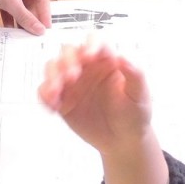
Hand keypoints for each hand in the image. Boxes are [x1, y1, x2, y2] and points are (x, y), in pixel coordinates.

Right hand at [39, 40, 154, 156]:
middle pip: (69, 52)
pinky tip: (53, 106)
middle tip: (72, 77)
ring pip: (53, 68)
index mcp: (106, 60)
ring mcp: (72, 83)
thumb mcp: (140, 94)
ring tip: (56, 92)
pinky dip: (45, 96)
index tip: (88, 57)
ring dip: (52, 76)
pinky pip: (46, 92)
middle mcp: (86, 67)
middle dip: (67, 61)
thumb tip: (123, 57)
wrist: (123, 141)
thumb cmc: (134, 114)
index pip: (94, 42)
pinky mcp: (62, 100)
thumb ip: (135, 74)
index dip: (89, 45)